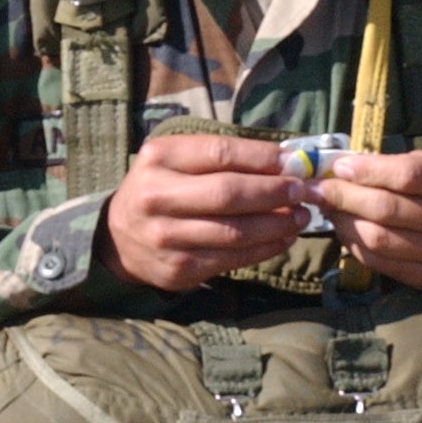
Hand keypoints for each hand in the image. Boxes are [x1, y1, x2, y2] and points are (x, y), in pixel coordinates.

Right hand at [96, 135, 307, 291]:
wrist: (118, 238)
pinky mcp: (178, 268)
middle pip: (228, 193)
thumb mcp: (176, 161)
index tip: (294, 162)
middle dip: (274, 192)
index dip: (262, 158)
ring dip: (277, 224)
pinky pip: (232, 258)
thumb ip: (221, 158)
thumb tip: (286, 162)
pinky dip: (265, 249)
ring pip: (235, 231)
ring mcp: (165, 236)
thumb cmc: (160, 189)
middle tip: (302, 191)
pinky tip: (282, 239)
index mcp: (157, 159)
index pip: (219, 153)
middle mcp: (156, 196)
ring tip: (300, 216)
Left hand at [310, 152, 421, 289]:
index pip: (407, 177)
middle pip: (387, 210)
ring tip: (327, 206)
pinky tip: (345, 228)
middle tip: (317, 187)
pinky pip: (382, 263)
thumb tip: (349, 166)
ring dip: (343, 220)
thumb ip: (405, 163)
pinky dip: (355, 244)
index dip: (367, 171)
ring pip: (378, 239)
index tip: (339, 165)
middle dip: (343, 195)